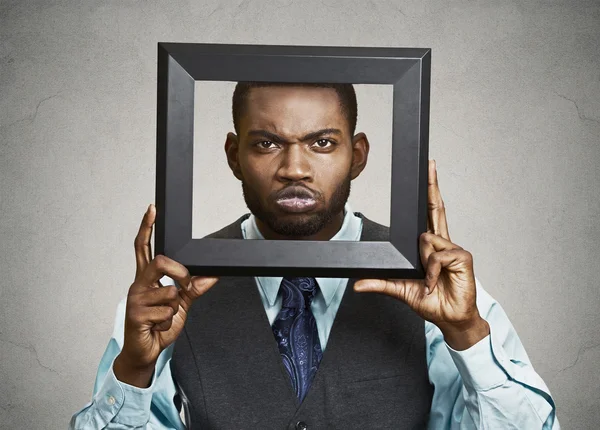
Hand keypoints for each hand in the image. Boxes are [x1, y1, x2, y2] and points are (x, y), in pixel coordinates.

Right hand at [113, 204, 218, 386]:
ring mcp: (135, 299)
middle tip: (185, 284)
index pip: (144, 247)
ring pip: (170, 292)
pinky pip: (166, 311)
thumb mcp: (181, 304)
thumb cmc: (158, 326)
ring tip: (164, 318)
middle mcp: (138, 284)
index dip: (147, 227)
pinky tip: (157, 327)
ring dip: (174, 309)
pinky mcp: (136, 314)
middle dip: (179, 271)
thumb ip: (194, 288)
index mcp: (146, 278)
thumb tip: (213, 276)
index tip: (152, 209)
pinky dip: (169, 321)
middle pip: (160, 261)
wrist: (145, 352)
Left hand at [354, 160, 488, 349]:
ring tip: (428, 281)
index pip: (430, 214)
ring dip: (423, 264)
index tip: (428, 175)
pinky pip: (437, 256)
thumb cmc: (431, 301)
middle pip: (437, 209)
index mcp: (431, 246)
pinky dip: (431, 272)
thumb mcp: (400, 289)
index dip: (430, 194)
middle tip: (430, 165)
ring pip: (427, 240)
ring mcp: (454, 249)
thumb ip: (380, 283)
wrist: (449, 318)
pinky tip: (434, 283)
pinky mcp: (463, 257)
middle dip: (433, 186)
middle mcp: (443, 243)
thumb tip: (357, 285)